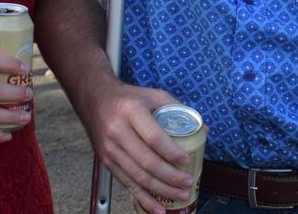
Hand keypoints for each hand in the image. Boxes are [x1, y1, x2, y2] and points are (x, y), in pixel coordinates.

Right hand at [85, 81, 191, 213]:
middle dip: (170, 177)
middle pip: (146, 161)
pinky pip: (127, 183)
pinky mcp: (107, 161)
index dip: (171, 152)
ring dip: (161, 190)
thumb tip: (203, 129)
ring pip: (137, 176)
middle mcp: (118, 131)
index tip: (186, 160)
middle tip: (187, 183)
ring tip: (180, 195)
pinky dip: (143, 199)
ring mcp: (110, 148)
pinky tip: (157, 208)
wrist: (94, 100)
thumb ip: (178, 110)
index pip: (154, 137)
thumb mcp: (153, 95)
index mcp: (132, 111)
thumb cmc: (128, 98)